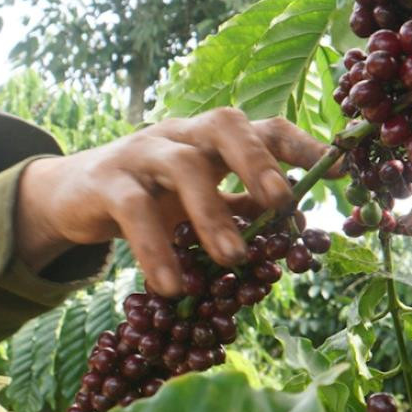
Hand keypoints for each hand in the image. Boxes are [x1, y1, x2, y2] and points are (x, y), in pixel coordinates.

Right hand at [15, 109, 332, 293]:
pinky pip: (135, 210)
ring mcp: (142, 152)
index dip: (302, 145)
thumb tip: (295, 228)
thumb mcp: (200, 202)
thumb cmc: (152, 198)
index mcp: (213, 139)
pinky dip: (156, 249)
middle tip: (281, 201)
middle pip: (225, 125)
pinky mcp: (106, 181)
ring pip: (183, 166)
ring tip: (233, 259)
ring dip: (212, 213)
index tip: (339, 169)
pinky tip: (172, 286)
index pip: (264, 127)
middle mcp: (182, 134)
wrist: (72, 196)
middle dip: (257, 160)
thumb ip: (242, 208)